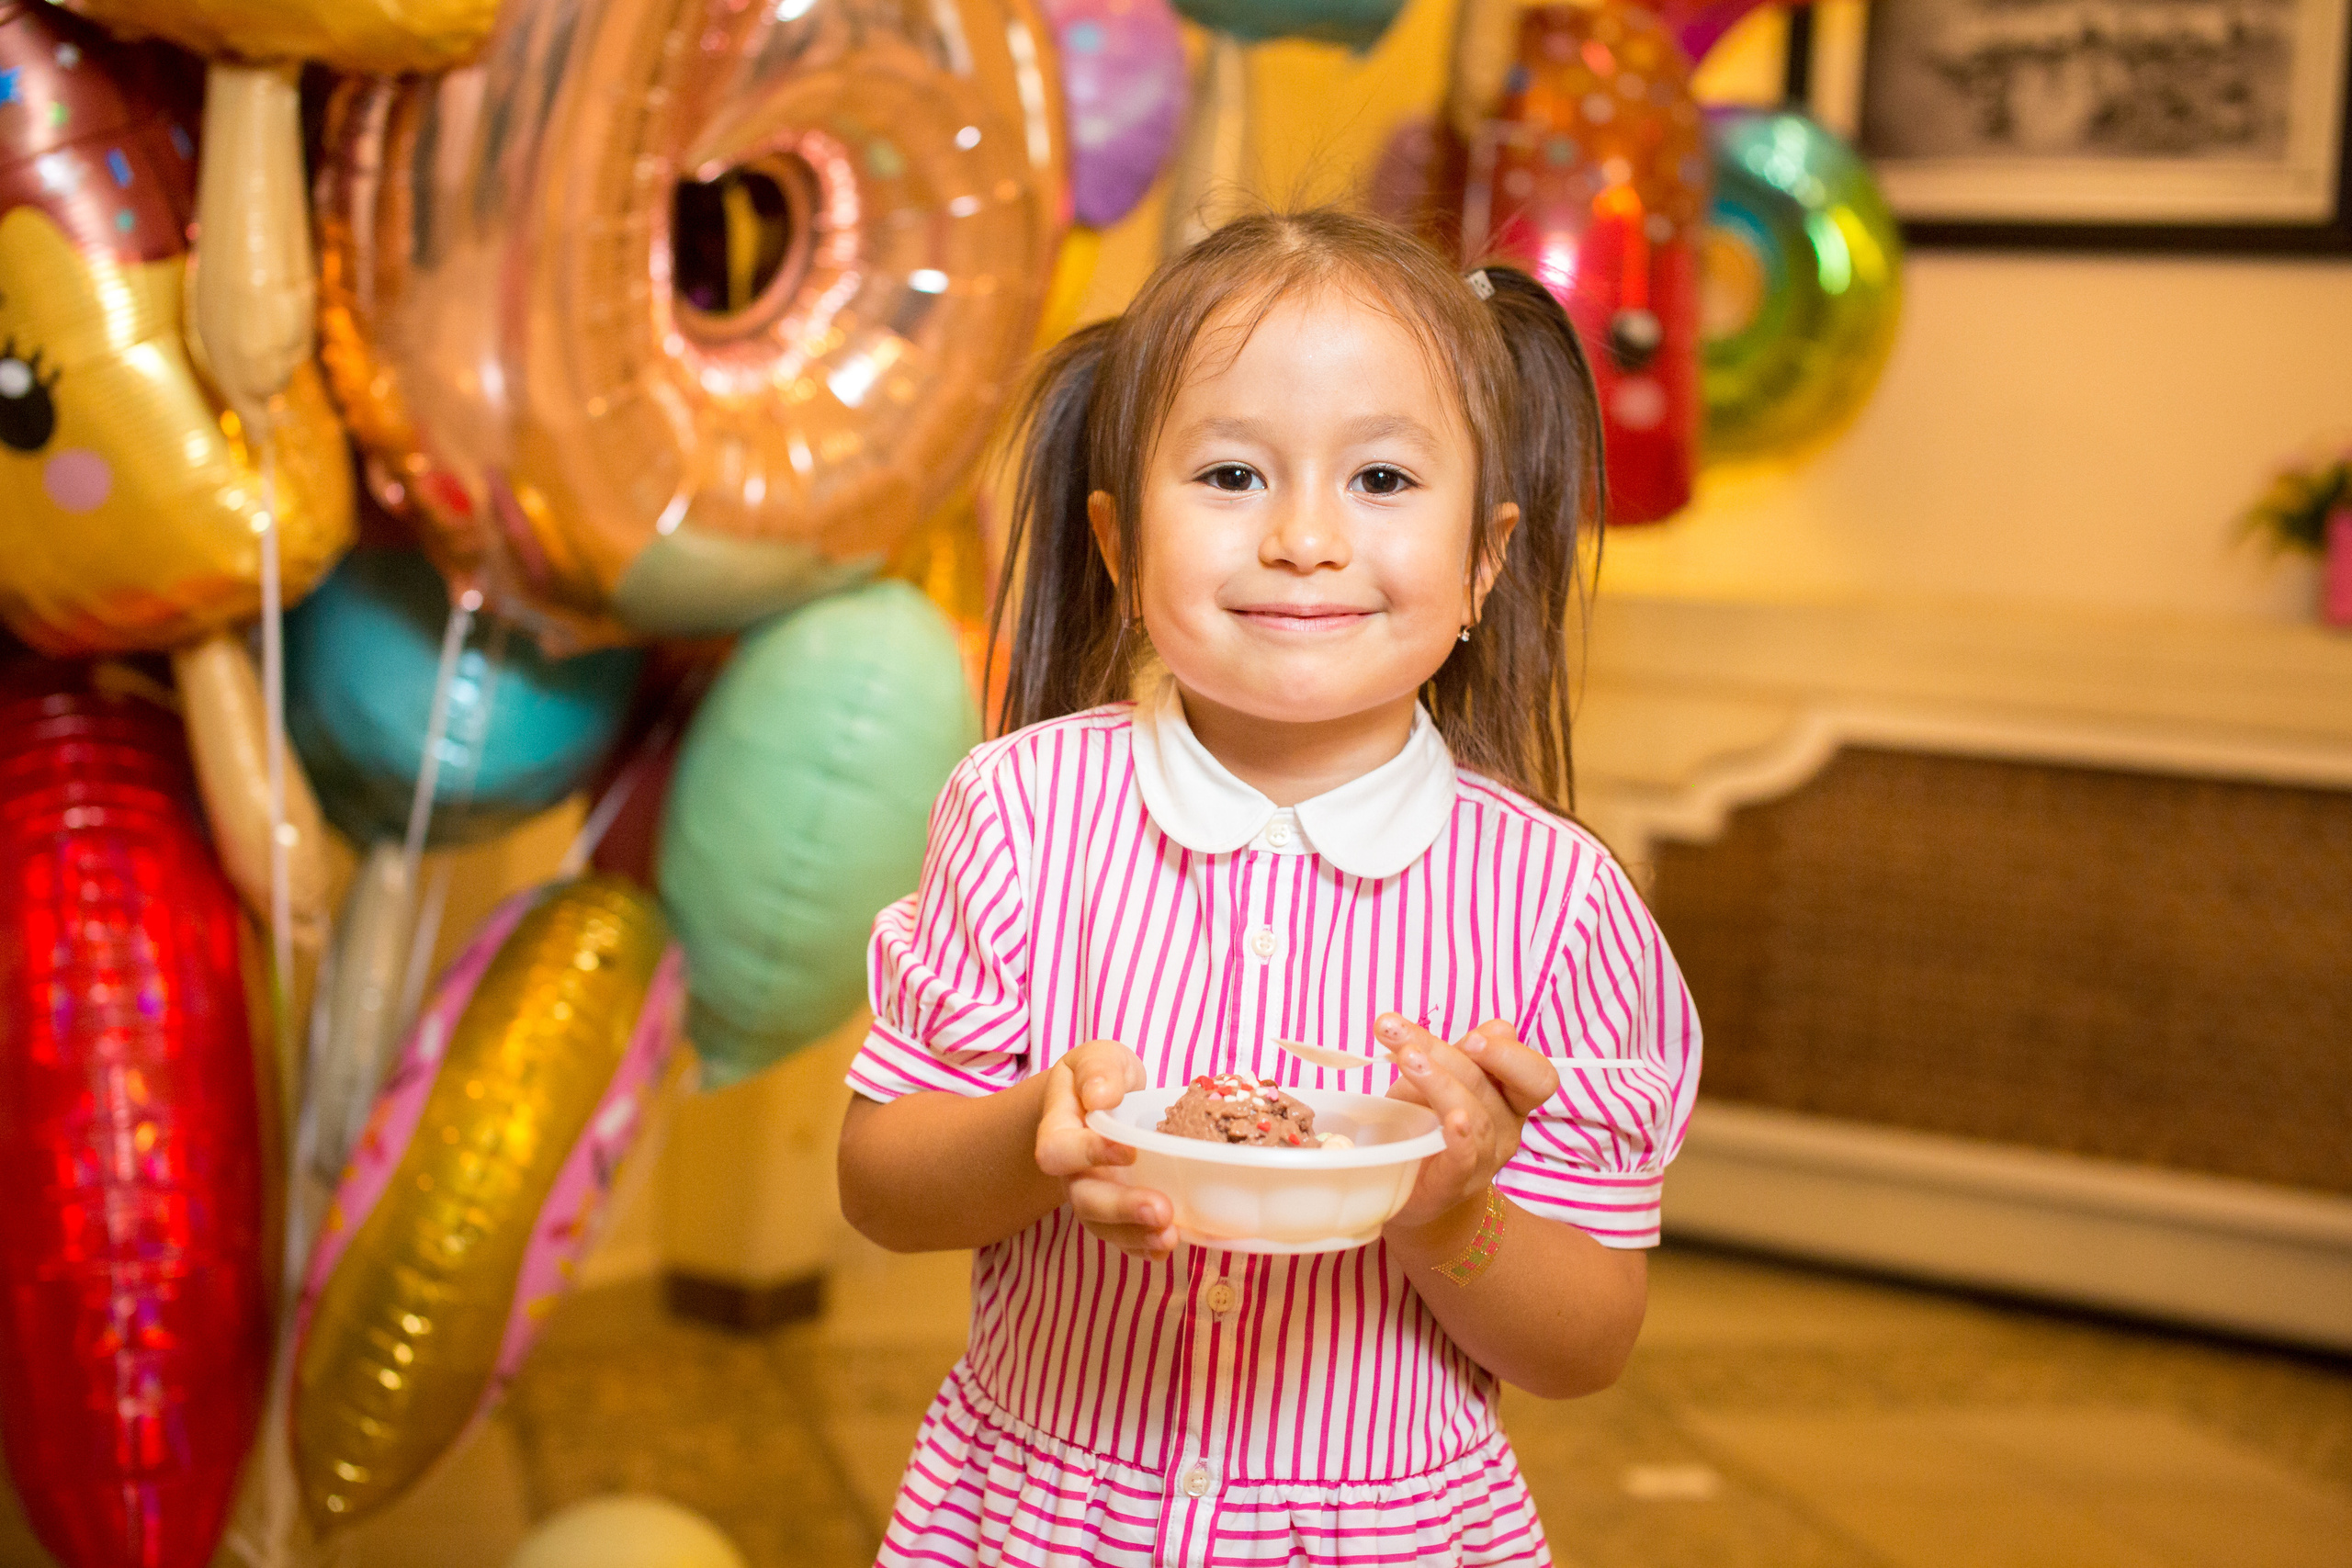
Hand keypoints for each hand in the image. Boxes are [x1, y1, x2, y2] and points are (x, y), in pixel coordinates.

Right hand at [1033, 1039, 1176, 1258]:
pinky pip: (1125, 1237)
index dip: (1088, 1154)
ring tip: (1169, 1237)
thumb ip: (1098, 1070)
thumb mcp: (1097, 1059)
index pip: (1059, 1151)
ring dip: (1136, 1235)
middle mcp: (1072, 1172)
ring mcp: (1094, 1195)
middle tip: (1161, 1210)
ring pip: (1104, 1226)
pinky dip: (1144, 1247)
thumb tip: (1101, 1095)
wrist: (1101, 1101)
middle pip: (1084, 1199)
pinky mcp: (1118, 1212)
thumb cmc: (1100, 1078)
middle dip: (1121, 1209)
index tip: (1129, 1151)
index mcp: (1058, 1130)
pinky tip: (1167, 1248)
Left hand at [1378, 1015, 1559, 1232]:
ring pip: (1475, 1117)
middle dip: (1445, 1055)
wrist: (1405, 1183)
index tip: (1470, 1038)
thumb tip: (1492, 1030)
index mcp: (1510, 1099)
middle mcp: (1506, 1129)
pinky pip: (1466, 1160)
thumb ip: (1461, 1054)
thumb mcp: (1439, 1078)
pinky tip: (1453, 1121)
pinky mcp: (1454, 1184)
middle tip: (1408, 1042)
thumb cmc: (1423, 1122)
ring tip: (1406, 1059)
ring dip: (1439, 1082)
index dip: (1509, 1054)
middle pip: (1490, 1086)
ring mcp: (1484, 1160)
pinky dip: (1461, 1138)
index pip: (1536, 1075)